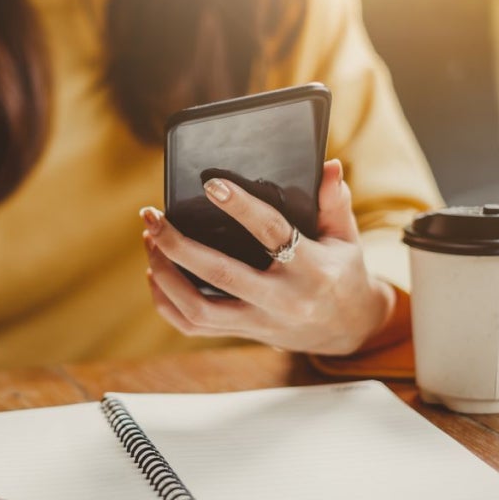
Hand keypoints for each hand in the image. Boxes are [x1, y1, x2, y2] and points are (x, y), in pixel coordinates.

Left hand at [140, 159, 394, 354]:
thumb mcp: (347, 237)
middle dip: (178, 244)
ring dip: (165, 274)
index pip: (272, 233)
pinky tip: (154, 273)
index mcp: (312, 269)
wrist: (348, 329)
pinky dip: (166, 302)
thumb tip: (328, 165)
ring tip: (150, 240)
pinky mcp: (243, 333)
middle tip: (152, 216)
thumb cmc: (342, 273)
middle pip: (220, 274)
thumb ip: (335, 202)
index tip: (211, 184)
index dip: (241, 207)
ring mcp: (259, 322)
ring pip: (198, 308)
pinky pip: (193, 326)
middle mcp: (282, 300)